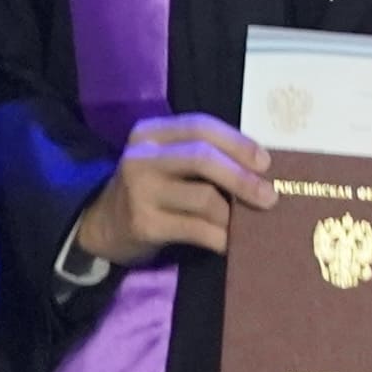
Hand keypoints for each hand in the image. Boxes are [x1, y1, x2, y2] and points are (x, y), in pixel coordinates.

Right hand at [72, 115, 270, 272]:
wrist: (101, 224)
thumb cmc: (149, 190)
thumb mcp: (166, 162)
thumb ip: (202, 156)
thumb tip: (261, 170)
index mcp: (151, 133)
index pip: (200, 127)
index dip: (237, 142)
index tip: (266, 162)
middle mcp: (142, 157)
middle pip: (202, 158)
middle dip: (242, 178)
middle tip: (270, 197)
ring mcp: (140, 191)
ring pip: (204, 198)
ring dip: (234, 215)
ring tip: (250, 224)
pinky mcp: (144, 223)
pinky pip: (196, 229)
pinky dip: (221, 238)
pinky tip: (231, 243)